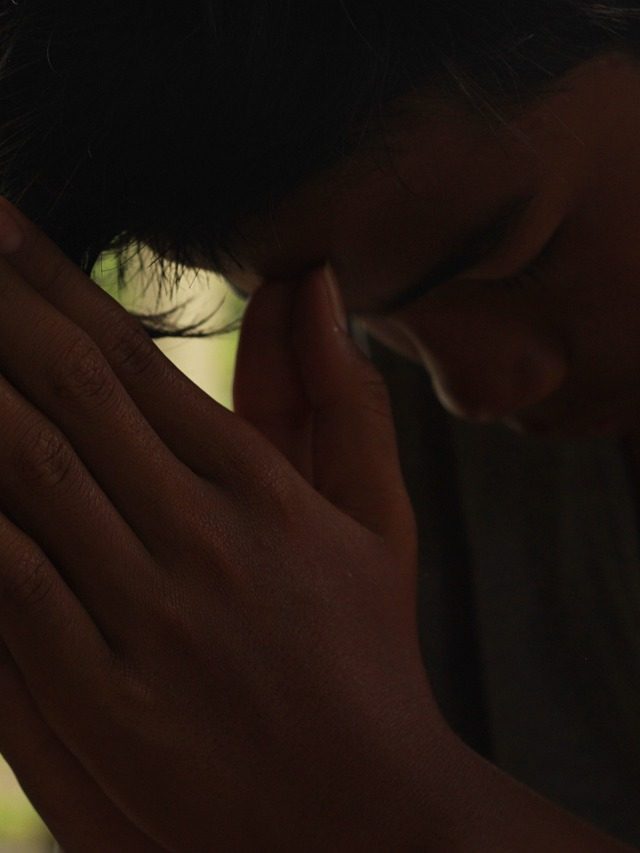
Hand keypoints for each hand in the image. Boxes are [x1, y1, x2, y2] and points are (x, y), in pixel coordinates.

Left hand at [0, 197, 443, 851]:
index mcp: (262, 489)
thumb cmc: (370, 653)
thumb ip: (341, 397)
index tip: (0, 225)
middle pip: (69, 397)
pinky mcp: (100, 700)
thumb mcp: (377, 521)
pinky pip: (6, 590)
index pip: (134, 361)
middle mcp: (198, 538)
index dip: (55, 284)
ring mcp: (145, 619)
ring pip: (25, 477)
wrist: (363, 815)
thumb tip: (314, 283)